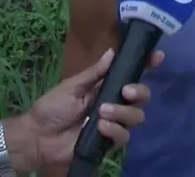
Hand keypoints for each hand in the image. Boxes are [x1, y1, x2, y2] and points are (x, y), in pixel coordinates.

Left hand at [21, 49, 163, 168]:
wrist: (38, 136)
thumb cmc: (52, 108)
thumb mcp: (71, 86)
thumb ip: (94, 73)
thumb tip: (112, 52)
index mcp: (106, 87)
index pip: (131, 75)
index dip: (147, 65)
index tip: (157, 57)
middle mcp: (115, 104)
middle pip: (142, 96)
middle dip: (139, 91)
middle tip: (125, 92)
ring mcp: (114, 124)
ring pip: (137, 116)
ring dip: (122, 112)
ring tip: (102, 113)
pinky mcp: (109, 143)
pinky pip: (124, 136)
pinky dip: (115, 130)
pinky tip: (101, 127)